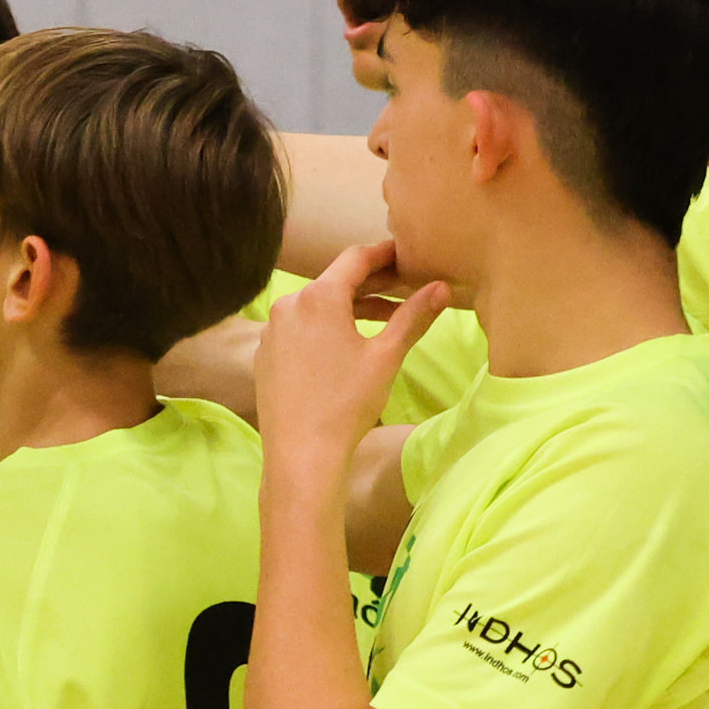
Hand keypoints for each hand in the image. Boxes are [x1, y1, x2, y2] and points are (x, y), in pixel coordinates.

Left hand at [251, 243, 450, 462]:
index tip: (408, 254)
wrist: (301, 454)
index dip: (385, 254)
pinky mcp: (265, 353)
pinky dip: (326, 327)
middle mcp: (288, 305)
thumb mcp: (386, 356)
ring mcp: (272, 330)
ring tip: (387, 317)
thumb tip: (443, 287)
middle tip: (406, 284)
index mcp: (318, 297)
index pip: (356, 258)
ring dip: (351, 307)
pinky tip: (348, 342)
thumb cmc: (346, 403)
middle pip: (335, 281)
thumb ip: (413, 316)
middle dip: (373, 283)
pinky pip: (300, 328)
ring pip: (317, 306)